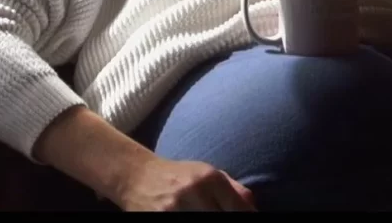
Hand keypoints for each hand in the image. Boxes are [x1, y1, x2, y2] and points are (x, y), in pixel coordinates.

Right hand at [116, 157, 255, 210]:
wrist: (137, 175)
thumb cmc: (178, 175)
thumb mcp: (207, 173)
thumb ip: (234, 190)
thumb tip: (253, 210)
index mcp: (210, 178)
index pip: (238, 209)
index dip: (245, 218)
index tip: (247, 221)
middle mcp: (194, 191)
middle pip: (223, 219)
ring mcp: (175, 207)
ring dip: (210, 222)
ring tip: (204, 215)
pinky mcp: (159, 217)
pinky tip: (193, 218)